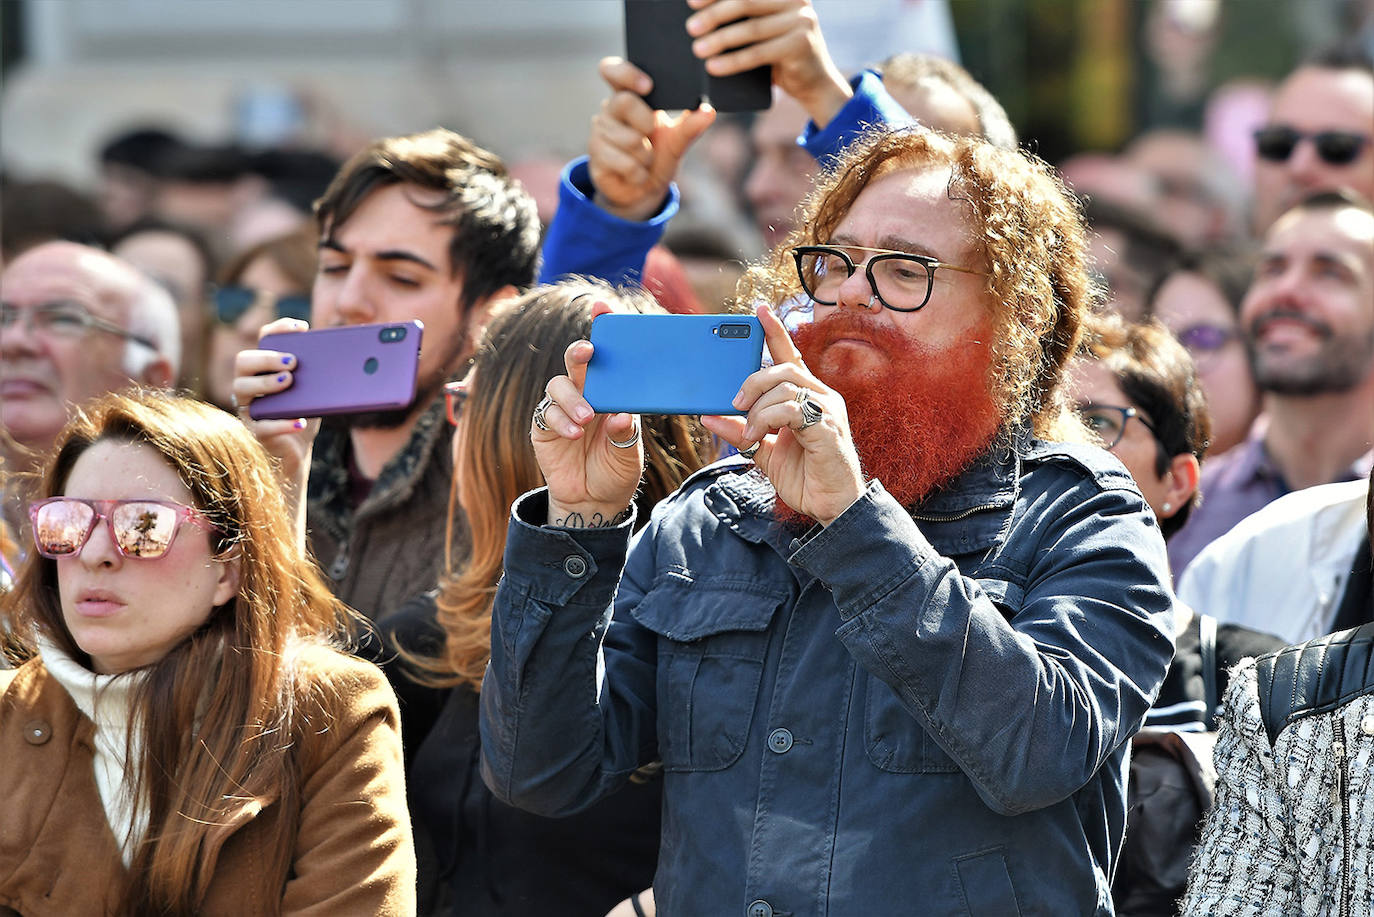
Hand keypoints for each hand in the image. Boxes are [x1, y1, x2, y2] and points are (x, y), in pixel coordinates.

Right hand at [230, 317, 320, 528]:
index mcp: (265, 368)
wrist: (297, 450)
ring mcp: (248, 407)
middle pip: (244, 360)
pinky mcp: (254, 432)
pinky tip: (299, 422)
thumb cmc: (304, 413)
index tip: (301, 327)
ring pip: (242, 388)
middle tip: (293, 361)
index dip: (278, 329)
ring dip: (266, 382)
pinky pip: (261, 425)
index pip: (264, 339)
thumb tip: (364, 361)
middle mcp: (249, 384)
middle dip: (267, 357)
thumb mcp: (317, 391)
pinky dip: (281, 423)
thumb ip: (325, 373)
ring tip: (289, 381)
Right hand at [533, 338, 643, 527]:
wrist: (593, 501)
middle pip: (577, 361)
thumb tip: (622, 416)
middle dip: (579, 352)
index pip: (607, 356)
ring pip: (558, 384)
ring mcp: (563, 408)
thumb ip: (626, 436)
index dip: (603, 329)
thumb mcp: (630, 456)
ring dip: (572, 398)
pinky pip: (546, 413)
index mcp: (612, 392)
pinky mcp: (544, 426)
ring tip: (586, 419)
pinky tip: (573, 434)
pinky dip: (560, 421)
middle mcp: (586, 393)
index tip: (602, 307)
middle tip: (587, 353)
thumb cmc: (616, 472)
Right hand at [588, 57, 716, 222]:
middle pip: (624, 102)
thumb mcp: (678, 141)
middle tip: (650, 135)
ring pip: (629, 139)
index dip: (626, 73)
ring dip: (646, 156)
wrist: (644, 192)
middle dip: (646, 123)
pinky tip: (637, 174)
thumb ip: (691, 126)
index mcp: (629, 96)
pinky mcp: (596, 156)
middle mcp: (610, 110)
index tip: (647, 86)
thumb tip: (708, 111)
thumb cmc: (659, 157)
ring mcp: (600, 132)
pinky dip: (639, 173)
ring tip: (644, 160)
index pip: (613, 70)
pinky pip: (624, 162)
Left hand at [686, 0, 850, 127]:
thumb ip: (743, 17)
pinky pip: (759, 52)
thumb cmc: (779, 54)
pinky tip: (714, 67)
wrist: (813, 82)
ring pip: (752, 28)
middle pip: (746, 2)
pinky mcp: (801, 44)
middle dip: (714, 15)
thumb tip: (699, 17)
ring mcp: (802, 20)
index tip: (690, 1)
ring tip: (698, 50)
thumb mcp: (762, 29)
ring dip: (721, 40)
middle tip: (691, 28)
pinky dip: (733, 61)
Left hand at [700, 305, 864, 525]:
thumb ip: (740, 431)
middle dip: (753, 380)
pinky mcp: (828, 427)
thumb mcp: (763, 451)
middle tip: (735, 403)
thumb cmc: (805, 477)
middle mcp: (822, 397)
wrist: (832, 508)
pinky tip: (760, 436)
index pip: (791, 356)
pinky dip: (768, 419)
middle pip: (784, 367)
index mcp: (808, 397)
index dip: (775, 332)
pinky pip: (792, 409)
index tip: (759, 311)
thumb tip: (708, 415)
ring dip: (758, 407)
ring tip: (750, 430)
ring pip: (786, 385)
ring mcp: (828, 411)